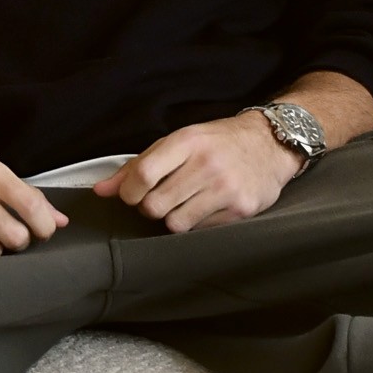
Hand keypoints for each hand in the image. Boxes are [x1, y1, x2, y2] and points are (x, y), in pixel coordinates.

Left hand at [94, 110, 300, 233]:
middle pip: (155, 205)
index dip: (128, 193)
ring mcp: (226, 188)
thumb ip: (138, 166)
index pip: (143, 174)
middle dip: (151, 207)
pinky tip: (206, 207)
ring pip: (176, 223)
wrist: (270, 144)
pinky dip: (197, 224)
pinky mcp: (241, 208)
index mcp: (187, 141)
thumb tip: (101, 190)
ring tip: (185, 203)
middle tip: (161, 199)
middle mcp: (207, 164)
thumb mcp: (178, 142)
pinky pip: (201, 230)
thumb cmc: (218, 143)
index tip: (131, 196)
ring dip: (174, 218)